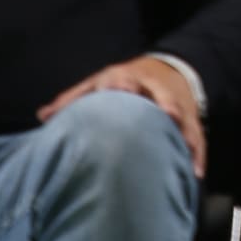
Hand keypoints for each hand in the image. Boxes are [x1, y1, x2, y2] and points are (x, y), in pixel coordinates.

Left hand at [39, 54, 205, 177]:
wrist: (168, 69)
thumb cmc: (123, 83)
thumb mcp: (97, 84)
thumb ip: (72, 100)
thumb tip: (42, 116)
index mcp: (127, 78)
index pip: (124, 79)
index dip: (123, 85)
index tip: (122, 91)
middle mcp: (154, 88)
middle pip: (162, 94)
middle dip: (165, 102)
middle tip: (169, 114)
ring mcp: (176, 103)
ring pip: (183, 117)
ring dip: (184, 132)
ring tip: (185, 150)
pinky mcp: (191, 119)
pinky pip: (197, 136)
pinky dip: (197, 153)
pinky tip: (195, 171)